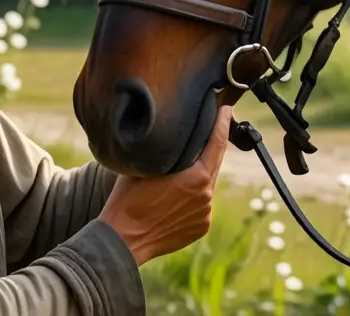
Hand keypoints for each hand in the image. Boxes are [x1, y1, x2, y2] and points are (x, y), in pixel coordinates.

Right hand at [98, 105, 233, 264]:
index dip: (222, 123)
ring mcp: (205, 213)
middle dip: (212, 146)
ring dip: (199, 175)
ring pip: (207, 185)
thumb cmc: (128, 200)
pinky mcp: (201, 227)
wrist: (123, 239)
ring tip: (182, 171)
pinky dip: (194, 197)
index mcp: (197, 177)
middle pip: (215, 163)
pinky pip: (201, 204)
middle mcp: (206, 196)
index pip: (217, 143)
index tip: (227, 109)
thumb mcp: (147, 166)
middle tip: (211, 128)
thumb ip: (169, 153)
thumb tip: (178, 137)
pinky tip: (176, 197)